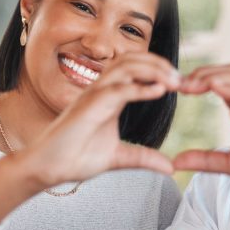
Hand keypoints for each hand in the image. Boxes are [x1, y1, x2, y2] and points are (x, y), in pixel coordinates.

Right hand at [21, 52, 180, 186]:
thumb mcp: (120, 158)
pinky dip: (139, 88)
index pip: (136, 68)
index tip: (181, 83)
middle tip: (181, 79)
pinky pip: (117, 90)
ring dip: (153, 70)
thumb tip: (170, 168)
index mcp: (110, 97)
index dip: (159, 70)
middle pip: (132, 60)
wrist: (48, 168)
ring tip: (174, 81)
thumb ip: (144, 158)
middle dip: (159, 64)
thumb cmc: (76, 158)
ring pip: (125, 67)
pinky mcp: (88, 107)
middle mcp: (102, 90)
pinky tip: (158, 90)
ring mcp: (94, 95)